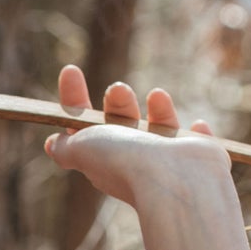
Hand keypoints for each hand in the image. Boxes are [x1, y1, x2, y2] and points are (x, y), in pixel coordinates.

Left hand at [41, 64, 231, 211]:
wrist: (174, 180)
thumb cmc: (126, 161)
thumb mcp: (83, 149)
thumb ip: (67, 146)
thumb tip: (52, 144)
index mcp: (104, 160)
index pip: (82, 126)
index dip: (74, 99)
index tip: (70, 70)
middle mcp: (134, 163)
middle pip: (122, 125)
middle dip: (117, 103)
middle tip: (117, 90)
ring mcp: (168, 162)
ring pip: (161, 130)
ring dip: (159, 110)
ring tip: (157, 95)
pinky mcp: (198, 160)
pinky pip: (196, 143)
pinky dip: (196, 133)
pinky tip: (197, 125)